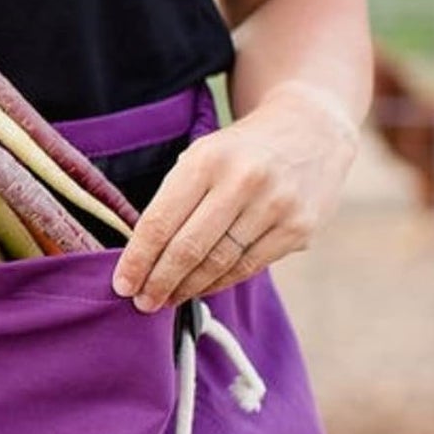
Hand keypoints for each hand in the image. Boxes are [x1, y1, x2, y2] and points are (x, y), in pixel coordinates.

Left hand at [110, 83, 358, 312]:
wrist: (312, 130)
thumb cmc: (240, 151)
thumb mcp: (202, 156)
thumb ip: (174, 200)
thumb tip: (142, 257)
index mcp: (206, 160)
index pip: (160, 221)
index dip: (138, 259)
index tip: (121, 284)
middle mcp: (242, 181)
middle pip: (188, 248)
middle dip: (159, 281)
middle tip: (142, 302)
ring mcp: (275, 206)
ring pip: (219, 263)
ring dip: (188, 288)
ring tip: (167, 299)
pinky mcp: (300, 228)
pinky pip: (249, 266)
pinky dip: (220, 283)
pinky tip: (201, 288)